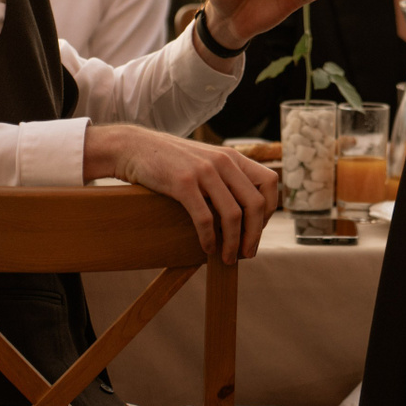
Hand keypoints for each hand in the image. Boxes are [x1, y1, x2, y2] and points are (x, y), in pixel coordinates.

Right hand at [85, 124, 278, 261]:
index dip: (270, 209)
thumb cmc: (171, 160)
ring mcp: (203, 172)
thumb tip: (244, 213)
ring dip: (233, 243)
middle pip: (255, 204)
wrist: (135, 147)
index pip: (270, 183)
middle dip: (255, 234)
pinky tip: (207, 248)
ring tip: (227, 258)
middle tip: (247, 253)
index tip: (258, 228)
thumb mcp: (206, 160)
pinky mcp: (183, 184)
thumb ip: (226, 178)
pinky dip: (209, 238)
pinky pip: (205, 219)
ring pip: (232, 215)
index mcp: (233, 157)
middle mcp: (223, 162)